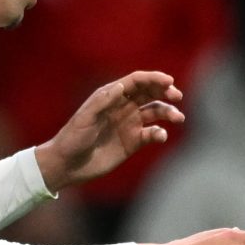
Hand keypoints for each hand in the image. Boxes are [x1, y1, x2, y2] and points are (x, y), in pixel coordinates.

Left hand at [36, 71, 184, 190]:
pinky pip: (153, 133)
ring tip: (178, 118)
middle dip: (166, 91)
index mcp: (111, 96)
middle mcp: (123, 107)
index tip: (168, 81)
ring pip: (156, 111)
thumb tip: (122, 86)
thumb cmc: (71, 139)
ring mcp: (129, 123)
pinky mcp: (133, 141)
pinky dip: (160, 133)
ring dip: (169, 112)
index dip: (154, 78)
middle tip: (177, 95)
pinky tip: (160, 136)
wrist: (66, 165)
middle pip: (150, 92)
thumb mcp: (84, 118)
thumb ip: (103, 101)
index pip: (137, 81)